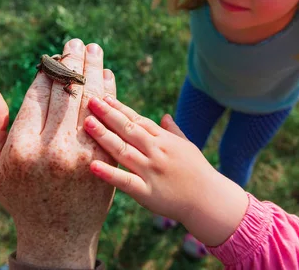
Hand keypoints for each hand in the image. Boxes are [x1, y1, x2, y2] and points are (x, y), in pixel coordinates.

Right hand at [0, 39, 115, 268]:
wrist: (58, 234)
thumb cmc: (19, 198)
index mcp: (21, 147)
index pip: (38, 94)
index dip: (47, 71)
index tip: (53, 56)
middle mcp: (52, 149)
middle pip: (67, 92)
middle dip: (74, 62)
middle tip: (78, 43)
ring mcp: (82, 155)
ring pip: (91, 101)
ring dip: (95, 71)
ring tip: (95, 51)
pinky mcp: (104, 160)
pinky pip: (109, 119)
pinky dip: (111, 95)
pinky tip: (108, 78)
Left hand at [84, 96, 247, 246]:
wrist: (210, 201)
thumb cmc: (198, 172)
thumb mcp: (187, 146)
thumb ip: (173, 131)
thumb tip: (165, 116)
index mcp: (164, 140)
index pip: (138, 120)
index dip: (120, 108)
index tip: (104, 97)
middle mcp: (156, 152)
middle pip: (128, 130)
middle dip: (107, 114)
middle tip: (90, 101)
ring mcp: (151, 171)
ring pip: (123, 150)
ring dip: (104, 136)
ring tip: (87, 123)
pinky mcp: (147, 192)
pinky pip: (125, 181)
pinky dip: (109, 173)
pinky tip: (93, 165)